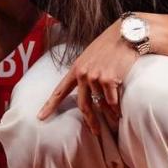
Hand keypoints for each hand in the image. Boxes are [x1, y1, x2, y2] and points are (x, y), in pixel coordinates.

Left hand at [36, 20, 138, 135]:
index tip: (40, 117)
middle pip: (83, 105)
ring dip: (109, 114)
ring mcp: (96, 77)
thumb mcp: (91, 56)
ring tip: (115, 120)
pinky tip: (121, 112)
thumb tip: (89, 90)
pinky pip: (113, 101)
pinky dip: (117, 109)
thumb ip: (86, 72)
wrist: (126, 35)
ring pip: (101, 104)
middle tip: (95, 132)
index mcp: (76, 69)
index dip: (49, 106)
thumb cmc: (110, 45)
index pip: (59, 91)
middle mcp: (83, 74)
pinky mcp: (109, 80)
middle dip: (90, 121)